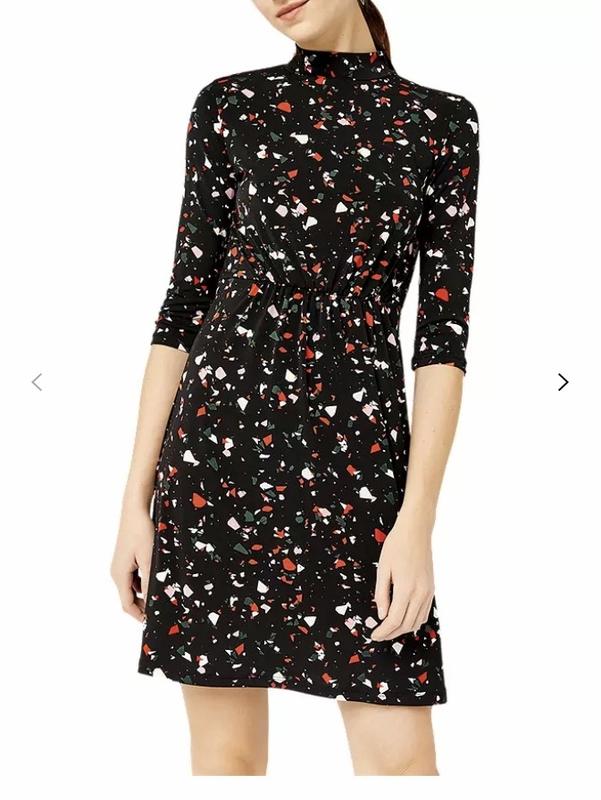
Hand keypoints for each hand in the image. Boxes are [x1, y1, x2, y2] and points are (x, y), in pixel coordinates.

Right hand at [110, 501, 154, 621]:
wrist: (135, 509)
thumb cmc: (141, 531)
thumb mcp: (149, 558)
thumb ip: (149, 581)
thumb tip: (152, 601)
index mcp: (119, 575)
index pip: (127, 604)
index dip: (139, 615)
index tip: (154, 622)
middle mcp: (117, 572)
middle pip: (129, 598)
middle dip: (144, 606)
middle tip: (162, 609)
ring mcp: (120, 566)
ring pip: (132, 588)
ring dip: (145, 594)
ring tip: (163, 595)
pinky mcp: (126, 559)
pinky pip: (134, 577)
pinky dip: (144, 583)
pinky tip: (158, 579)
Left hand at [370, 503, 435, 640]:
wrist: (416, 531)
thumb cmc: (396, 546)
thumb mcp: (383, 569)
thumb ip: (382, 594)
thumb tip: (382, 615)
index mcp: (406, 588)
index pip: (394, 620)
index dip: (383, 631)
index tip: (374, 635)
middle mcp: (420, 593)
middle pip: (406, 624)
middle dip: (391, 633)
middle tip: (379, 635)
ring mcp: (428, 592)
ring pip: (417, 621)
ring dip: (403, 629)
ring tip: (389, 630)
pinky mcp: (431, 589)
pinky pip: (424, 612)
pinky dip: (413, 621)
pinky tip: (403, 619)